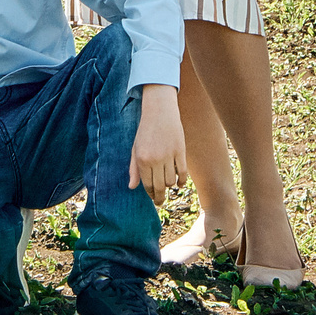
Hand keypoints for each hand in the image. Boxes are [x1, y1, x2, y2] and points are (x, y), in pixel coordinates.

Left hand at [127, 87, 186, 201]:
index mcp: (142, 159)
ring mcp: (169, 155)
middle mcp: (155, 159)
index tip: (153, 198)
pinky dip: (182, 181)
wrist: (160, 111)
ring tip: (168, 186)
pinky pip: (183, 173)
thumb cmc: (145, 131)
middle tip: (160, 202)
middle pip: (160, 186)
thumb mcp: (135, 149)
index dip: (150, 194)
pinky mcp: (181, 151)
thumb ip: (134, 169)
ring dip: (170, 186)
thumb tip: (132, 187)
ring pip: (171, 181)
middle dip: (160, 198)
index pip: (147, 184)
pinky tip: (179, 183)